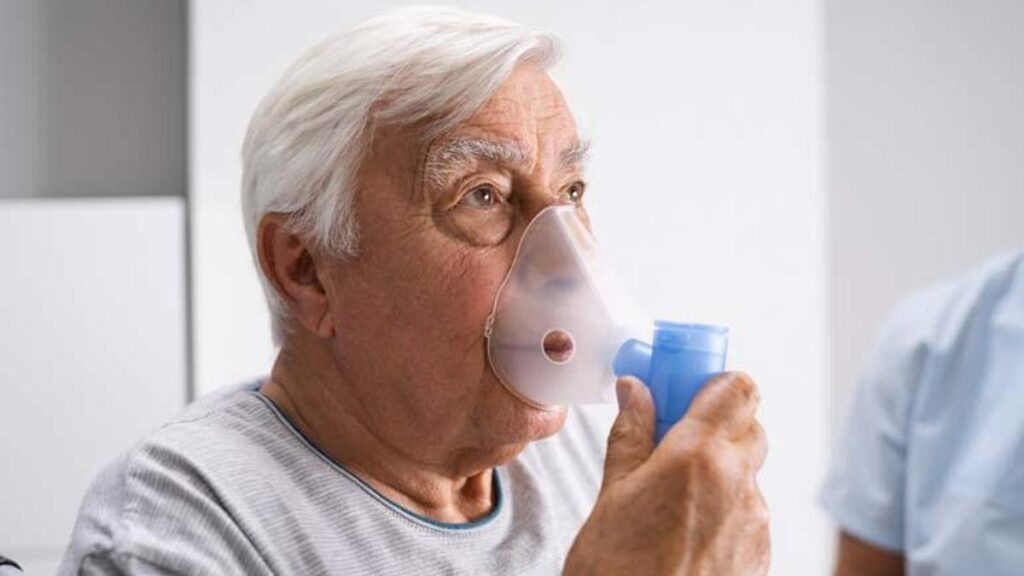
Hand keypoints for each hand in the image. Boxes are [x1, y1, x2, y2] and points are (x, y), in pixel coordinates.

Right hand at [564, 373, 769, 575]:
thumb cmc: (617, 571)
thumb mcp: (611, 494)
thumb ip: (631, 434)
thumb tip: (635, 391)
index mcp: (699, 457)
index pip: (738, 388)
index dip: (714, 381)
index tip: (684, 386)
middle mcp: (738, 484)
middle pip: (749, 425)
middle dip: (716, 422)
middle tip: (672, 434)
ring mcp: (755, 523)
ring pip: (748, 470)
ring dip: (719, 466)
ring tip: (671, 491)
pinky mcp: (760, 555)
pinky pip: (749, 510)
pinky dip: (725, 505)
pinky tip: (685, 526)